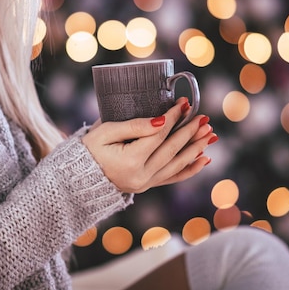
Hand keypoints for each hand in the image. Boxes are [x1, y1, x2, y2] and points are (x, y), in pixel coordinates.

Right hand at [82, 98, 216, 193]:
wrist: (77, 179)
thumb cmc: (87, 151)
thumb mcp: (104, 133)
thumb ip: (133, 126)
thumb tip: (161, 121)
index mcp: (129, 160)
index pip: (158, 135)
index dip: (173, 118)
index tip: (185, 103)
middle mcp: (141, 175)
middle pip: (172, 149)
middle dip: (190, 132)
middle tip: (205, 118)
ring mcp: (145, 183)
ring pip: (177, 164)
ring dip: (195, 148)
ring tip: (211, 135)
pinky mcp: (147, 186)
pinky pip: (173, 178)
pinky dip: (190, 169)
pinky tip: (204, 159)